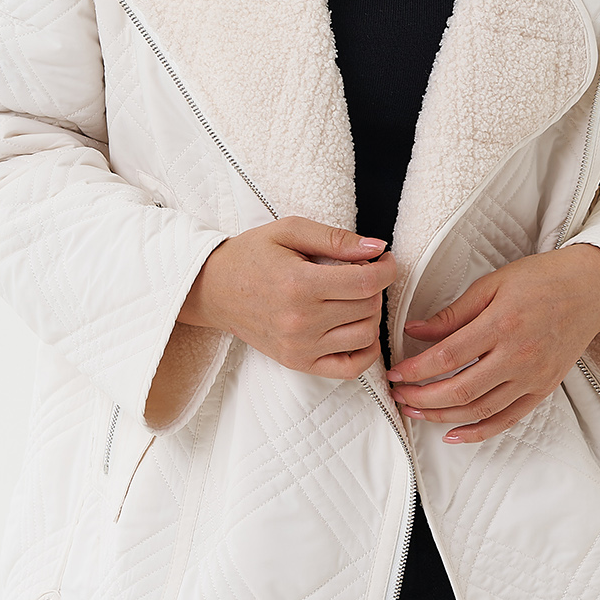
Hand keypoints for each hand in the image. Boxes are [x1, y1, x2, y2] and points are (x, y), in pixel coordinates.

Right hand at [178, 218, 396, 378]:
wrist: (213, 289)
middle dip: (374, 286)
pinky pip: (349, 368)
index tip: (385, 261)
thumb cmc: (251, 256)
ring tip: (354, 298)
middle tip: (359, 273)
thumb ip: (335, 238)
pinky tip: (359, 330)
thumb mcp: (289, 231)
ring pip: (364, 335)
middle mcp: (300, 321)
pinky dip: (365, 352)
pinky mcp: (298, 363)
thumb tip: (377, 248)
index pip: (365, 282)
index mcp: (299, 284)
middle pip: (368, 307)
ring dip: (370, 314)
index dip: (386, 270)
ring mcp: (300, 347)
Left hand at [387, 245, 599, 442]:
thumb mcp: (492, 284)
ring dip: (442, 417)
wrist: (592, 290)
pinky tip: (453, 435)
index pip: (447, 356)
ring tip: (416, 412)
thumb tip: (414, 330)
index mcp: (502, 324)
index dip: (416, 369)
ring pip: (480, 410)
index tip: (394, 373)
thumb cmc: (541, 279)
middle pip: (460, 390)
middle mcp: (518, 356)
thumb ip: (453, 312)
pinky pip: (507, 419)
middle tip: (398, 395)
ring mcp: (532, 377)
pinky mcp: (543, 389)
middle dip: (422, 397)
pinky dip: (478, 432)